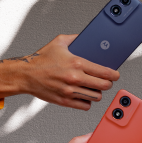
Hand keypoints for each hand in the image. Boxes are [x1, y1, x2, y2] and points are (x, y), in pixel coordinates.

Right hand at [0, 34, 119, 109]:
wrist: (25, 75)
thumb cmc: (41, 59)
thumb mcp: (59, 42)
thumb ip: (75, 38)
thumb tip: (87, 37)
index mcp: (76, 63)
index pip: (104, 72)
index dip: (114, 74)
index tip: (116, 75)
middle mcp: (75, 78)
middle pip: (104, 86)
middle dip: (108, 84)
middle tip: (106, 81)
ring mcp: (70, 91)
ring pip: (96, 97)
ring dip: (97, 93)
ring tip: (94, 88)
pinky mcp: (64, 101)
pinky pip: (85, 106)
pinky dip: (87, 102)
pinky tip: (84, 95)